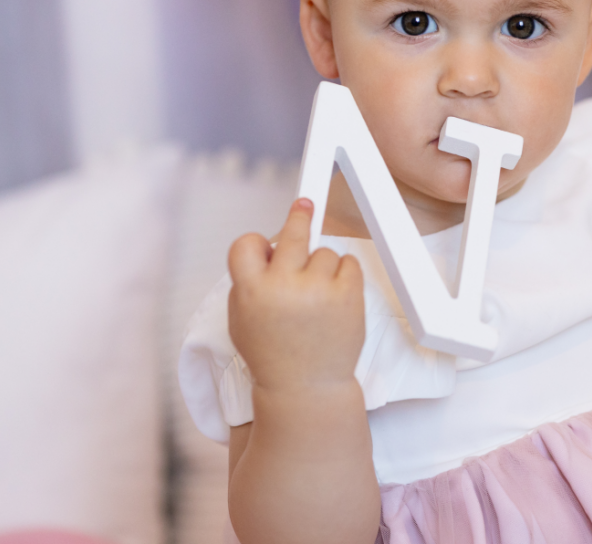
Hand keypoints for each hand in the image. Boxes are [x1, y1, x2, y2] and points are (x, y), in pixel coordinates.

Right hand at [227, 198, 364, 392]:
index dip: (256, 242)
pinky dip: (344, 275)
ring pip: (324, 252)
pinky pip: (348, 263)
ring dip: (321, 267)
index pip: (247, 243)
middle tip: (305, 205)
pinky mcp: (347, 295)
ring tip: (315, 297)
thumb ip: (250, 281)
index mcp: (252, 290)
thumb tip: (271, 245)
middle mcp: (284, 285)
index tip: (268, 236)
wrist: (306, 386)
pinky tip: (333, 299)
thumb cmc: (272, 352)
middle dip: (299, 216)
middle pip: (293, 232)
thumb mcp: (242, 318)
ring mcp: (318, 289)